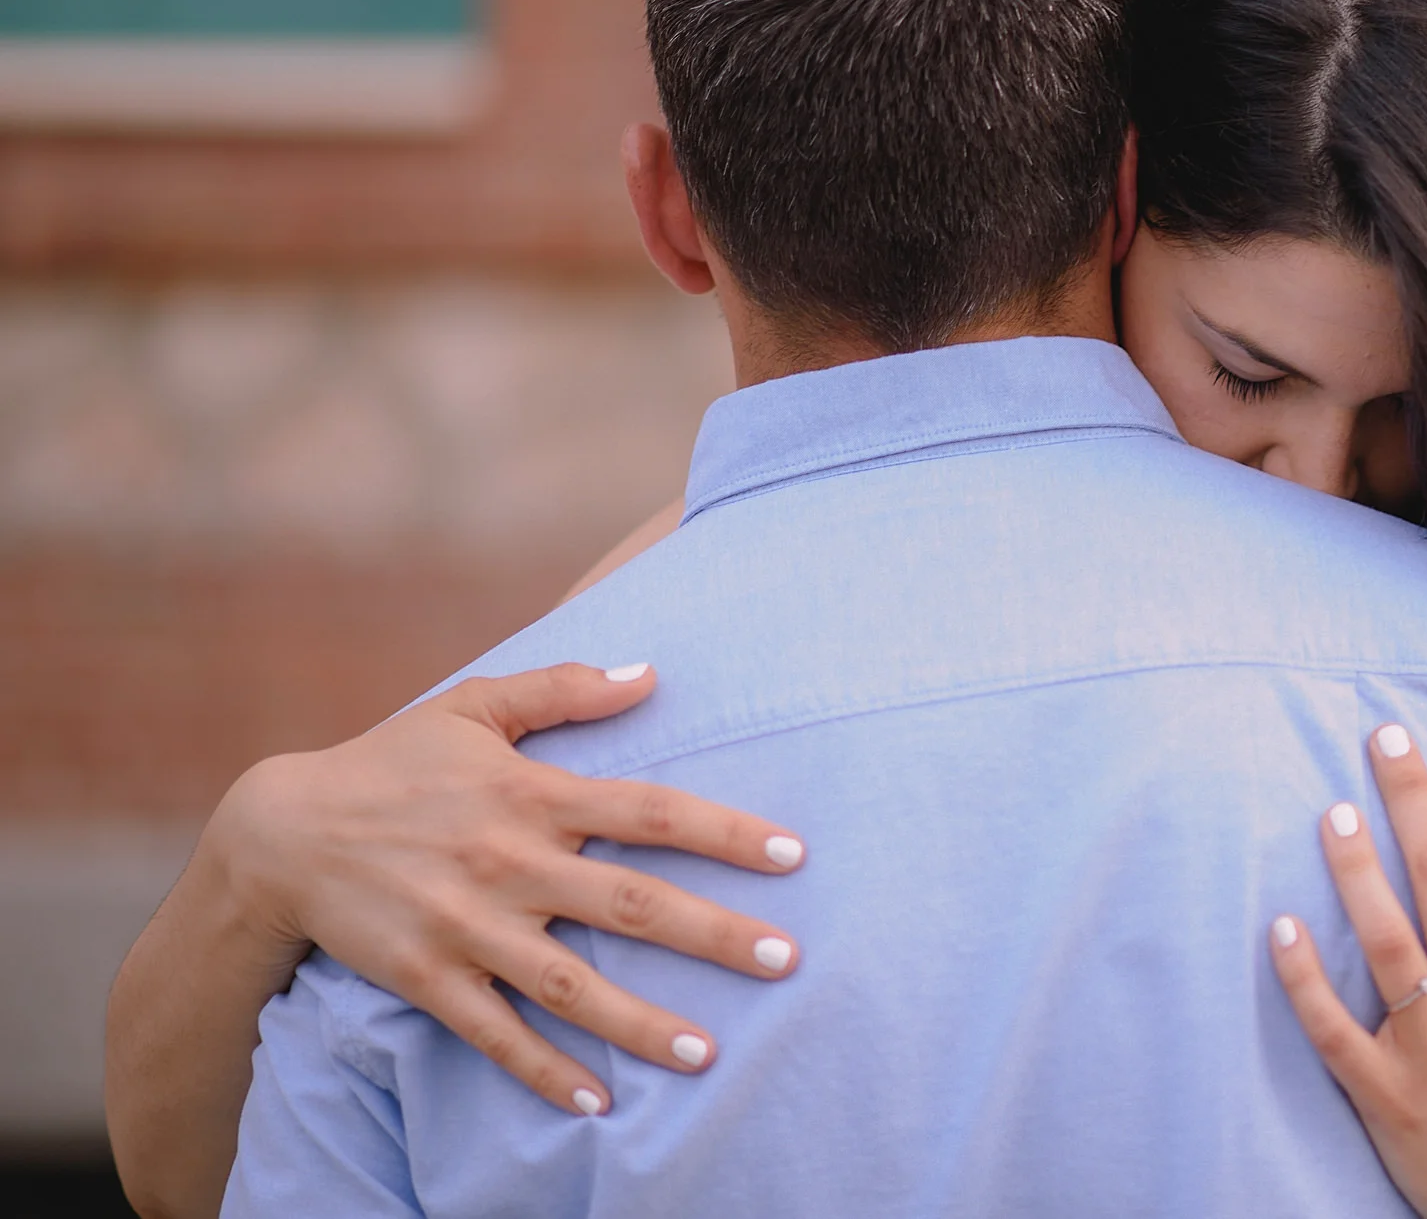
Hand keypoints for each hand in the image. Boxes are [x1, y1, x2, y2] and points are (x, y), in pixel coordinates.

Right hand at [205, 662, 805, 1114]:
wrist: (281, 833)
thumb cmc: (393, 762)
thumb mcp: (474, 706)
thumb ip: (563, 689)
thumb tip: (650, 673)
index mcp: (533, 794)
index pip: (650, 811)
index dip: (725, 831)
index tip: (793, 854)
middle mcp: (511, 863)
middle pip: (631, 904)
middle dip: (714, 935)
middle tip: (786, 961)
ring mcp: (469, 926)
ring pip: (571, 984)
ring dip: (641, 1023)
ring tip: (708, 1053)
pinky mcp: (428, 977)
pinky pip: (497, 1034)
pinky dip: (545, 1072)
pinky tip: (598, 1103)